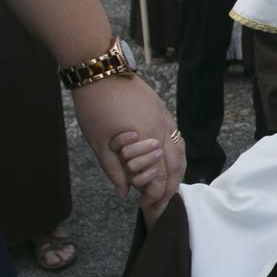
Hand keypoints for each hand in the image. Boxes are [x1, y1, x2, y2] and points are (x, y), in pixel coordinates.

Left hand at [73, 76, 183, 207]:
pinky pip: (178, 138)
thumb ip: (113, 170)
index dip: (155, 194)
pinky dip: (177, 155)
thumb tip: (122, 193)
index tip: (146, 206)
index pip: (159, 175)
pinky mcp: (162, 111)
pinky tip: (171, 161)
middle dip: (170, 188)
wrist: (100, 70)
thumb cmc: (95, 105)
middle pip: (175, 166)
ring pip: (181, 152)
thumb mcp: (99, 143)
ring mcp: (165, 119)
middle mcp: (162, 130)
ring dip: (177, 172)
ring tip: (170, 186)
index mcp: (146, 139)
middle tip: (161, 203)